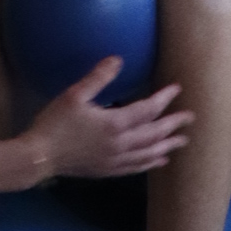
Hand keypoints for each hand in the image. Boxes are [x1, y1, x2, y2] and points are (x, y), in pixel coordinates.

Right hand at [30, 59, 191, 180]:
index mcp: (114, 124)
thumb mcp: (74, 95)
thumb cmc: (55, 124)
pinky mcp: (109, 170)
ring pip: (149, 153)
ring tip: (183, 141)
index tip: (177, 89)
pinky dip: (151, 162)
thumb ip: (98, 78)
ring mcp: (116, 160)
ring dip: (168, 145)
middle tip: (190, 118)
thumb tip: (118, 59)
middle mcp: (121, 144)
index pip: (148, 110)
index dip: (164, 98)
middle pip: (154, 133)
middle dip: (174, 125)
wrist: (40, 157)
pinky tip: (159, 160)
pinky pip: (137, 167)